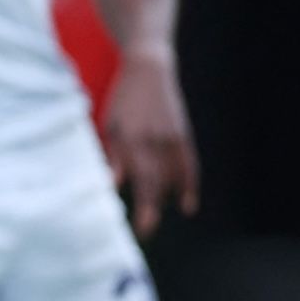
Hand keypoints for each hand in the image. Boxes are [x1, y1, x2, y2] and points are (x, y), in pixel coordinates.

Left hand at [102, 52, 198, 234]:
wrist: (149, 68)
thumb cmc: (122, 100)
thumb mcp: (110, 125)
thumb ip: (112, 157)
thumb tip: (111, 185)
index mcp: (132, 139)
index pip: (141, 180)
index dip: (144, 207)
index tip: (142, 228)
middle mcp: (155, 141)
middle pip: (157, 184)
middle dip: (151, 210)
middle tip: (145, 232)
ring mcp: (172, 138)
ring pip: (173, 177)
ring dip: (165, 199)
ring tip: (153, 217)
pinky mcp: (183, 135)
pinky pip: (189, 165)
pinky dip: (189, 185)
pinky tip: (186, 204)